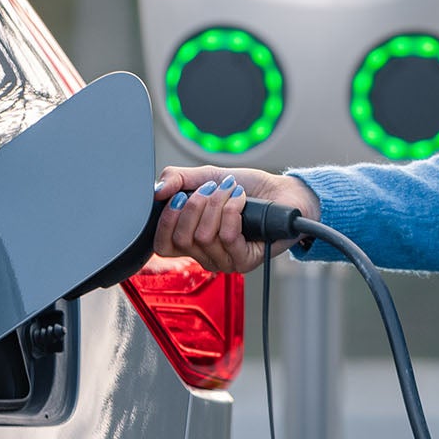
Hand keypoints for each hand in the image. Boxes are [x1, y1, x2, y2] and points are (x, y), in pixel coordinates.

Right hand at [151, 166, 318, 273]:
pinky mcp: (244, 261)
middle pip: (181, 238)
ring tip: (232, 192)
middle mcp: (204, 254)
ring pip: (204, 236)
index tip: (180, 195)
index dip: (166, 219)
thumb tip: (156, 191)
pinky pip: (227, 237)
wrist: (281, 192)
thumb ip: (176, 179)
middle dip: (196, 205)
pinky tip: (242, 202)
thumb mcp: (205, 177)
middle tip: (212, 189)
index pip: (161, 245)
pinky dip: (233, 210)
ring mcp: (224, 260)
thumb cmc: (246, 188)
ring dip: (219, 204)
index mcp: (189, 239)